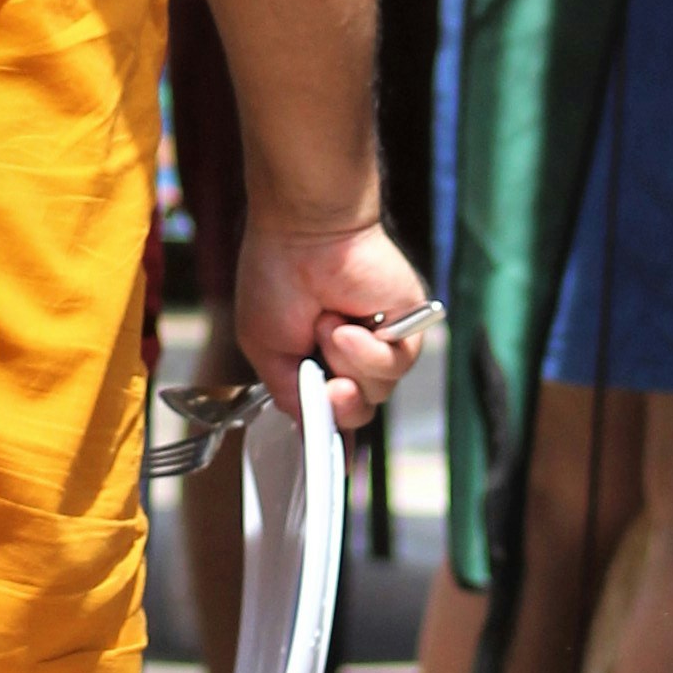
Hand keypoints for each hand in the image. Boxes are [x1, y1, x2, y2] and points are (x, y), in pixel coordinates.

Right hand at [233, 218, 431, 434]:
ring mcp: (379, 341)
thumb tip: (310, 430)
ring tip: (329, 324)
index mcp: (314, 359)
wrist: (305, 234)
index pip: (329, 410)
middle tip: (325, 382)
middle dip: (339, 404)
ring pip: (377, 392)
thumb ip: (290, 395)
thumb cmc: (276, 276)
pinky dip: (369, 352)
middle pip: (357, 411)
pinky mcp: (406, 327)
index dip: (326, 425)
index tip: (321, 439)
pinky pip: (396, 366)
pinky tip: (351, 325)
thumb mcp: (266, 350)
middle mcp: (349, 354)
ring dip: (347, 363)